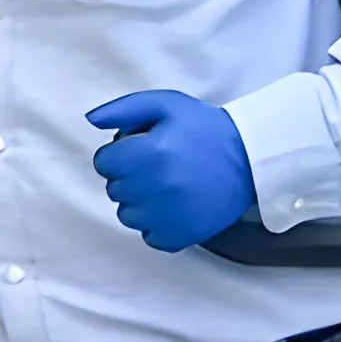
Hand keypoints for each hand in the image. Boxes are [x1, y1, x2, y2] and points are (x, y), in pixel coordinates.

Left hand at [87, 90, 253, 252]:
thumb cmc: (205, 130)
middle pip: (114, 189)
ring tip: (167, 186)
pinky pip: (149, 236)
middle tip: (158, 166)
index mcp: (150, 152)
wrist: (250, 159)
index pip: (103, 163)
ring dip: (140, 202)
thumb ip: (124, 109)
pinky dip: (157, 224)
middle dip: (129, 176)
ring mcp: (168, 215)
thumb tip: (90, 119)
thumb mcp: (167, 105)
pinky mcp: (180, 235)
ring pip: (127, 215)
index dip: (119, 154)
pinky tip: (175, 206)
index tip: (139, 151)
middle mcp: (156, 187)